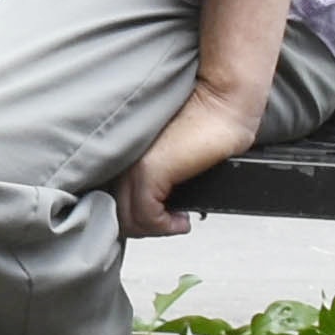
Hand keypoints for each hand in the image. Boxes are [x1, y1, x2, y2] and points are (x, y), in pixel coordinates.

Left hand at [117, 79, 271, 238]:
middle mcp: (122, 157)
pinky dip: (165, 226)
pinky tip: (181, 221)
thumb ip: (155, 176)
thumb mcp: (174, 156)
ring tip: (177, 223)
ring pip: (128, 218)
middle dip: (144, 227)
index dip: (133, 215)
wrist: (223, 105)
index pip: (110, 197)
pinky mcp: (149, 170)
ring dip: (155, 229)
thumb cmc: (206, 124)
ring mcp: (133, 163)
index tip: (156, 219)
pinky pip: (146, 215)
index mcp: (123, 151)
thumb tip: (157, 205)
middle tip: (168, 225)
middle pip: (116, 211)